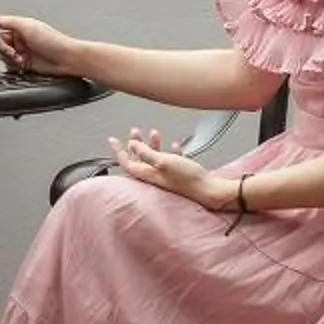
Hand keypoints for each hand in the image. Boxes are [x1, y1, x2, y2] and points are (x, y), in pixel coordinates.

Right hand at [0, 13, 80, 79]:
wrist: (66, 59)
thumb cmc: (53, 41)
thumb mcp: (28, 26)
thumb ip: (8, 21)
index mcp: (19, 26)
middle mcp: (19, 37)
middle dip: (2, 47)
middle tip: (12, 50)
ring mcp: (21, 50)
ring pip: (2, 54)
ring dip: (8, 57)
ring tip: (19, 57)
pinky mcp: (23, 63)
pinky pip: (9, 64)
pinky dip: (13, 64)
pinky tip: (22, 63)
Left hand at [109, 127, 237, 210]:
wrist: (209, 191)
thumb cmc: (188, 180)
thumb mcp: (163, 161)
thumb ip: (146, 153)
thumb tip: (132, 145)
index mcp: (147, 176)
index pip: (126, 163)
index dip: (118, 150)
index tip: (113, 139)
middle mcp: (154, 178)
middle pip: (139, 160)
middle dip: (136, 144)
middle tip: (135, 132)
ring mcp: (166, 178)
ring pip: (154, 159)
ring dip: (153, 145)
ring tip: (155, 134)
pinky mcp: (178, 177)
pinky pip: (169, 162)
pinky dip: (169, 152)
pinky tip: (174, 146)